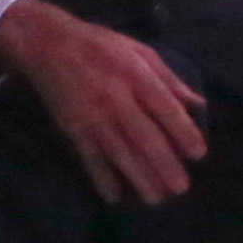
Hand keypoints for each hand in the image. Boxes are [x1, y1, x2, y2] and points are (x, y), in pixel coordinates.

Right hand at [0, 0, 209, 206]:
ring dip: (139, 178)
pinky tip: (113, 197)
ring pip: (119, 153)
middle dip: (164, 165)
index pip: (165, 108)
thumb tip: (198, 105)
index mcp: (135, 76)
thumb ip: (169, 78)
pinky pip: (89, 157)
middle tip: (180, 188)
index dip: (184, 132)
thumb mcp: (139, 50)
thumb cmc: (98, 45)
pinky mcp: (72, 127)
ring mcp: (92, 116)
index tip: (198, 154)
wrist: (44, 44)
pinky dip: (100, 178)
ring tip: (156, 199)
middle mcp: (115, 98)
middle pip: (144, 137)